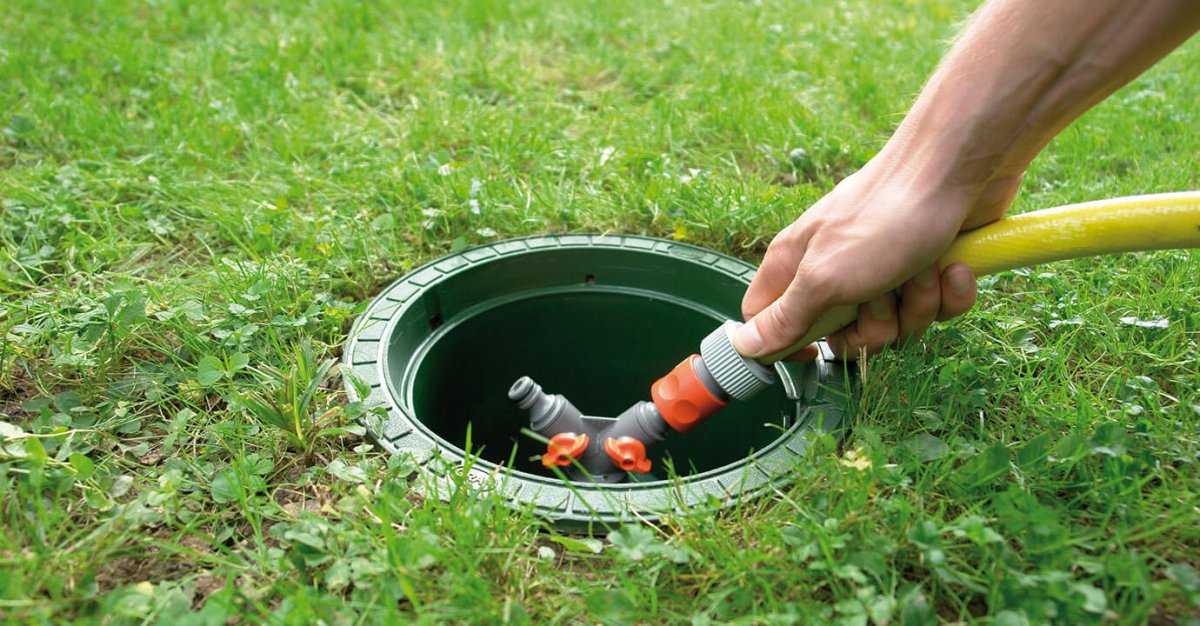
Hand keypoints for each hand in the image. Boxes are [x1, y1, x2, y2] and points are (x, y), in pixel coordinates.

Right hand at [733, 158, 1012, 360]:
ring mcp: (884, 268)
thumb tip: (745, 346)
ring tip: (921, 267)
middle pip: (843, 335)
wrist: (957, 168)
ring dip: (917, 304)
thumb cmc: (884, 215)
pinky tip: (951, 265)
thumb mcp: (825, 277)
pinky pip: (936, 307)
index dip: (787, 343)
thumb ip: (785, 317)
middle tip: (881, 295)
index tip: (815, 351)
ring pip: (896, 324)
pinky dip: (949, 292)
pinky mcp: (927, 267)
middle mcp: (836, 269)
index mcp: (796, 266)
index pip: (767, 320)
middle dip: (874, 328)